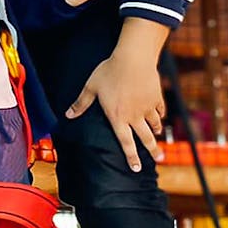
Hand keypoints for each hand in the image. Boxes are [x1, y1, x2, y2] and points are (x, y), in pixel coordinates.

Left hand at [66, 51, 165, 171]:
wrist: (133, 59)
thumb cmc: (109, 72)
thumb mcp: (91, 87)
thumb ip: (81, 103)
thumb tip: (68, 115)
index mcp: (117, 117)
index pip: (125, 142)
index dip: (131, 157)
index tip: (137, 168)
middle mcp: (134, 116)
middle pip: (146, 138)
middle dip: (153, 151)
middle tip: (159, 159)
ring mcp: (147, 107)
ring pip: (154, 124)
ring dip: (155, 132)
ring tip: (157, 136)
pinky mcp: (156, 97)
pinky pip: (159, 110)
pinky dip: (159, 115)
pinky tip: (159, 116)